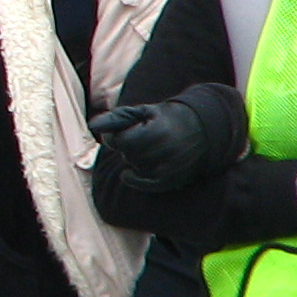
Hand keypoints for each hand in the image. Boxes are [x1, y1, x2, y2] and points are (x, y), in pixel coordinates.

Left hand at [90, 100, 206, 190]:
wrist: (203, 131)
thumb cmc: (167, 118)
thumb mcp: (144, 112)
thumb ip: (117, 118)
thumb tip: (93, 125)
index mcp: (157, 132)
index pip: (122, 141)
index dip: (116, 136)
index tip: (122, 132)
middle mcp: (165, 151)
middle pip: (128, 155)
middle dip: (127, 147)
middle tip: (139, 139)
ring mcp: (169, 168)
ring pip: (136, 168)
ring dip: (134, 160)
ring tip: (146, 149)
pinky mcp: (172, 180)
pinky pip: (145, 185)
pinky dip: (134, 179)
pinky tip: (128, 173)